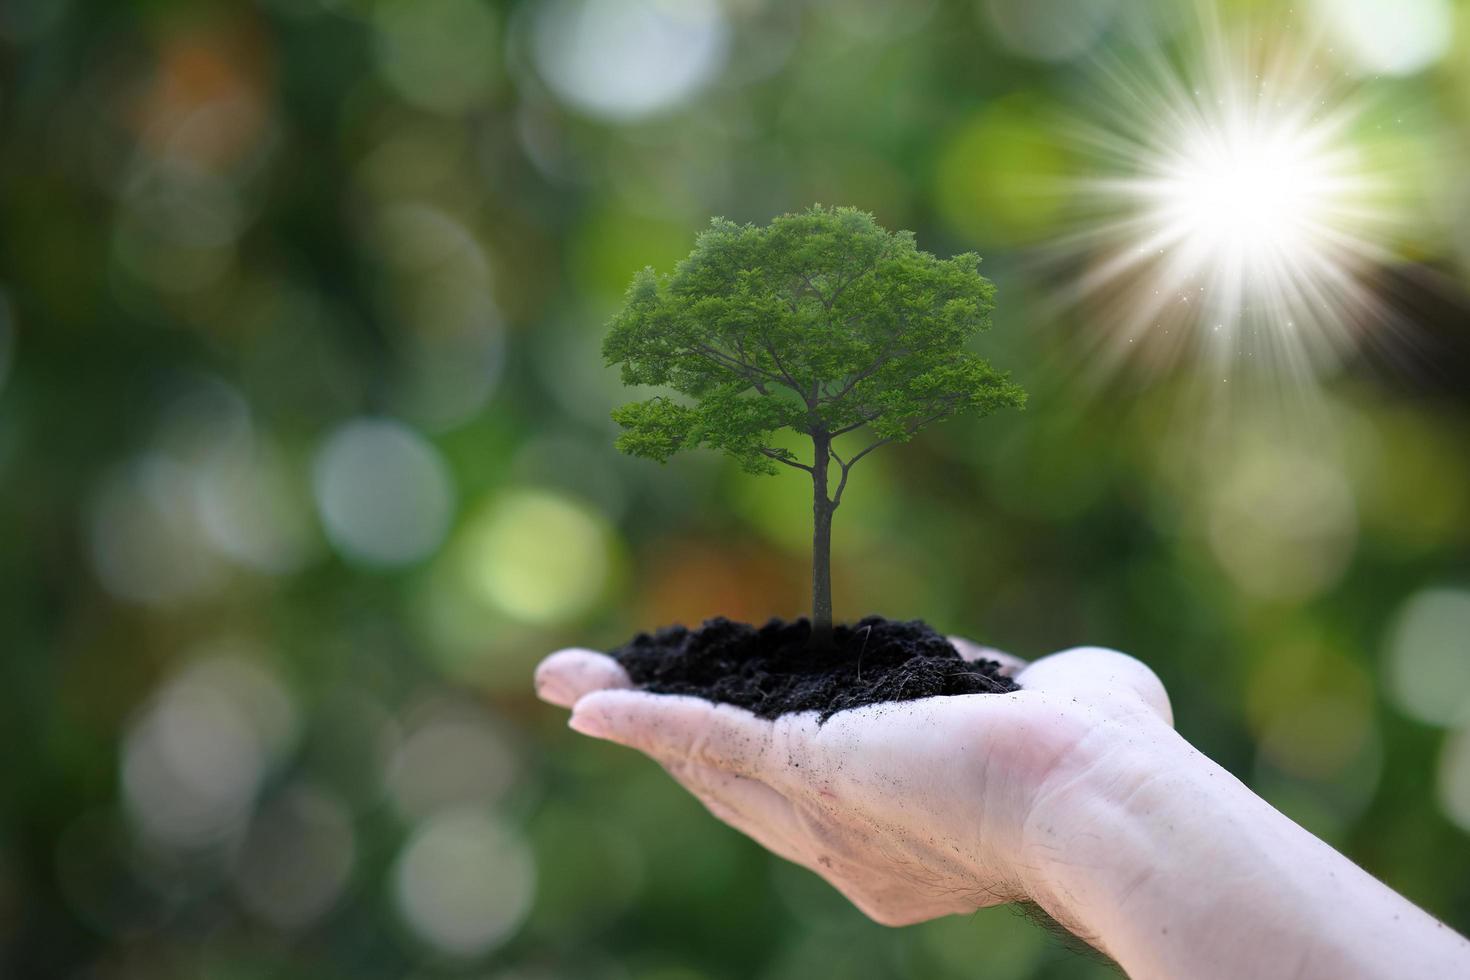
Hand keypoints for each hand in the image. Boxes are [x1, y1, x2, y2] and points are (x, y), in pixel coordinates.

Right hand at [535, 637, 1172, 927]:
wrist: (1107, 798)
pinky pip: (702, 741)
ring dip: (632, 714)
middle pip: (734, 783)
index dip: (758, 743)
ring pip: (704, 761)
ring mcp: (819, 818)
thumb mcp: (1073, 714)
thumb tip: (1071, 680)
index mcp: (903, 837)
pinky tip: (583, 695)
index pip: (813, 783)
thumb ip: (1054, 695)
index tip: (727, 701)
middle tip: (606, 698)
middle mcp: (848, 847)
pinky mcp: (807, 772)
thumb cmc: (1113, 762)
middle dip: (666, 739)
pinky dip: (641, 716)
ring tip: (568, 682)